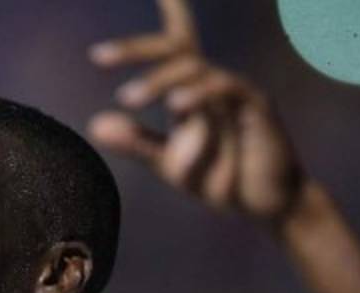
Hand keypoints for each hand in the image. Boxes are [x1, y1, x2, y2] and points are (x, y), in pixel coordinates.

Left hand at [88, 0, 304, 220]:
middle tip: (100, 57)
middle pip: (176, 48)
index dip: (169, 12)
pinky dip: (199, 94)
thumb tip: (94, 124)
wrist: (265, 205)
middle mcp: (214, 82)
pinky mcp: (257, 107)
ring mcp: (237, 91)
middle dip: (137, 48)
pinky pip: (226, 88)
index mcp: (193, 89)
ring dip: (157, 81)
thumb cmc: (223, 178)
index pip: (176, 42)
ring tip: (128, 98)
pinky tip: (175, 105)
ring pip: (194, 68)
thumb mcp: (169, 163)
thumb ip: (136, 142)